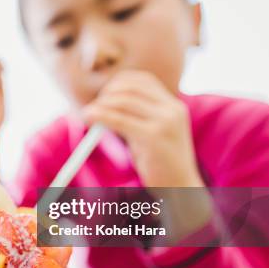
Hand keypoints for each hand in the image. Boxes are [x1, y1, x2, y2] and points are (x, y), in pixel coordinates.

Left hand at [84, 70, 202, 187]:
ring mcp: (165, 122)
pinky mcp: (154, 136)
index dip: (119, 82)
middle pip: (131, 87)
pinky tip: (88, 117)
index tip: (104, 94)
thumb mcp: (152, 132)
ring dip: (100, 105)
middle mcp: (172, 109)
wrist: (180, 188)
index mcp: (174, 105)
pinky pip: (119, 119)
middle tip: (94, 107)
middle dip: (107, 93)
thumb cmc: (161, 163)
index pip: (143, 79)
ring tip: (88, 115)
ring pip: (123, 101)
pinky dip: (100, 115)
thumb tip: (104, 104)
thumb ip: (135, 117)